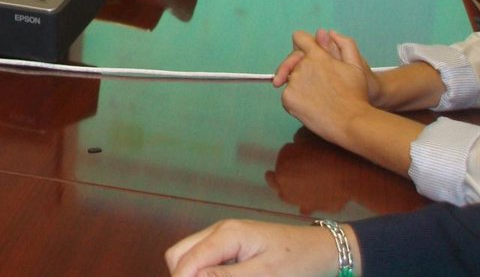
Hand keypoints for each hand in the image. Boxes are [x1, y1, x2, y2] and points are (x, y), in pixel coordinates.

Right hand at [165, 219, 350, 276]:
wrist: (323, 249)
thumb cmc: (298, 261)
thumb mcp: (265, 275)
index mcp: (226, 235)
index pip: (186, 260)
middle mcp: (218, 231)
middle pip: (179, 255)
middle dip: (183, 276)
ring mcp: (223, 236)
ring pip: (189, 256)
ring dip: (193, 274)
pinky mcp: (231, 244)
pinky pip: (205, 257)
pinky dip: (204, 271)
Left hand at [275, 30, 373, 148]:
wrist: (352, 122)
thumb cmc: (356, 94)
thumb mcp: (356, 66)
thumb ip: (344, 45)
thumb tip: (327, 32)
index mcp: (317, 55)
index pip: (299, 37)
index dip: (302, 43)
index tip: (304, 53)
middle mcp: (302, 66)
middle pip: (292, 61)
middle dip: (298, 67)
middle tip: (313, 84)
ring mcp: (293, 82)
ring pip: (290, 79)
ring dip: (299, 85)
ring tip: (317, 98)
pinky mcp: (288, 98)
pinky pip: (287, 95)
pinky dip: (295, 100)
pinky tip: (310, 107)